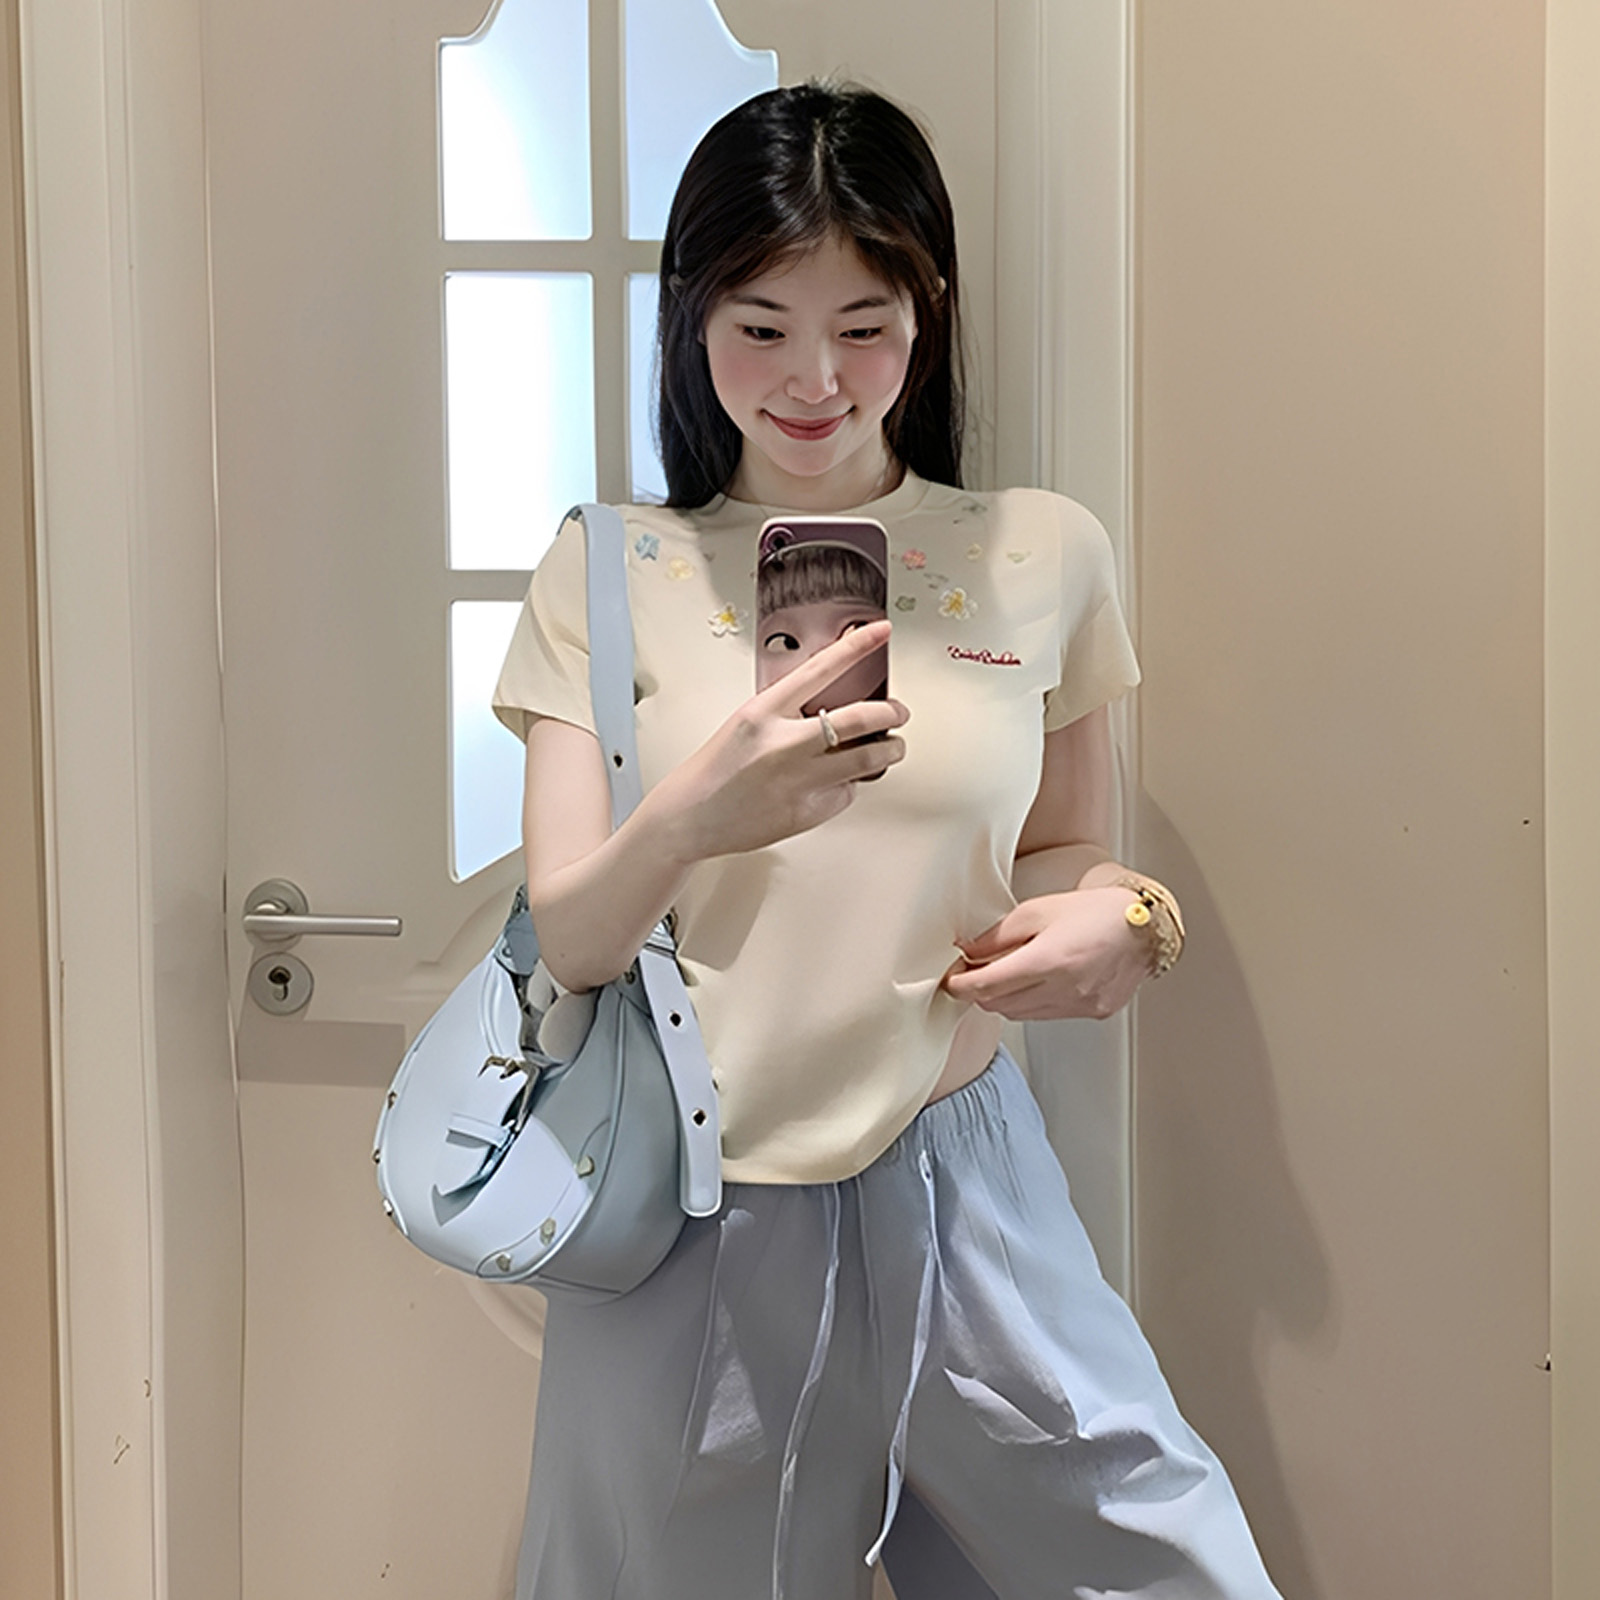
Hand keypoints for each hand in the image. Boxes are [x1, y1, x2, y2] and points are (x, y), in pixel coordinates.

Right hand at [652, 619, 908, 859]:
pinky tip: (837, 783)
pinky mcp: (807, 811)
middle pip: (860, 718)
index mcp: (765, 712)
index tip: (881, 631)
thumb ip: (788, 714)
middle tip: (899, 713)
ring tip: (892, 747)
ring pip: (868, 759)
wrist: (690, 817)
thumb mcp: (747, 723)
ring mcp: (798, 779)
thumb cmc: (716, 770)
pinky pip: (846, 793)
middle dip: (892, 713)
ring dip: (889, 751)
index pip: (821, 668)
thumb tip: (835, 711)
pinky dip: (848, 786)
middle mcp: (784, 743)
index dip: (856, 646)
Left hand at [941, 887, 1151, 1020]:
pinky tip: (1036, 982)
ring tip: (1005, 973)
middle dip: (980, 991)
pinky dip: (1031, 1002)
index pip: (988, 986)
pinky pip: (1046, 1015)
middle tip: (972, 971)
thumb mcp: (1038, 911)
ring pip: (1021, 1014)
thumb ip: (997, 935)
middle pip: (1000, 1004)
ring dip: (1004, 998)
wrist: (1145, 927)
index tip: (950, 980)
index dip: (961, 986)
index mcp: (1050, 960)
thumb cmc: (1095, 911)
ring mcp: (1080, 1006)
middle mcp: (1065, 989)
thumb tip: (966, 950)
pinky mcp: (1093, 1013)